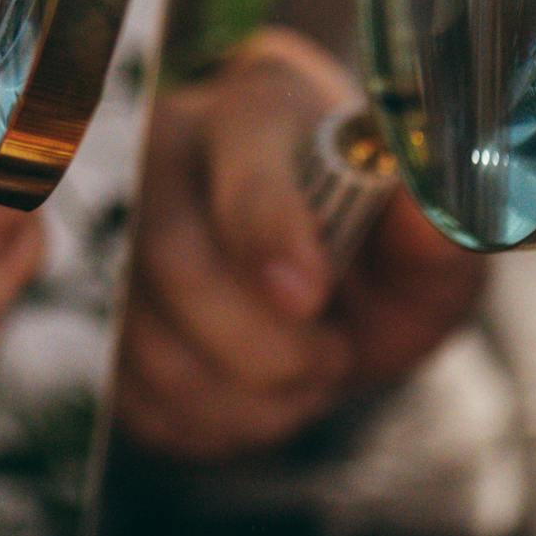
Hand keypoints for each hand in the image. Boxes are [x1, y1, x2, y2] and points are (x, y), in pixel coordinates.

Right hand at [112, 27, 484, 462]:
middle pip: (173, 261)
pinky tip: (256, 395)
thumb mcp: (426, 243)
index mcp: (258, 112)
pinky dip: (213, 423)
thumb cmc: (374, 249)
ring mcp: (118, 239)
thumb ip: (434, 231)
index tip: (310, 297)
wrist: (326, 288)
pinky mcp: (101, 319)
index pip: (240, 165)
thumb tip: (428, 216)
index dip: (268, 233)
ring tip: (303, 378)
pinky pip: (139, 399)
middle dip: (268, 347)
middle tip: (332, 359)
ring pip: (151, 346)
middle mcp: (165, 161)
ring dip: (248, 398)